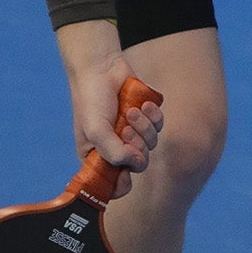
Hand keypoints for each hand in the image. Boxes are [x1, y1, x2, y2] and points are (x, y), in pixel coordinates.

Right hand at [56, 22, 163, 197]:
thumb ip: (114, 153)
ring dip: (144, 127)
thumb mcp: (96, 130)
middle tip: (125, 130)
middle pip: (139, 164)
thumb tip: (137, 163)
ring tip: (131, 111)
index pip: (113, 186)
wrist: (102, 67)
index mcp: (97, 157)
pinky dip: (153, 115)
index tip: (125, 174)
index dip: (122, 184)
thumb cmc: (92, 99)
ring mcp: (132, 133)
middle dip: (136, 146)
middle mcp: (116, 148)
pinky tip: (143, 104)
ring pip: (152, 144)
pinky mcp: (145, 118)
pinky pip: (159, 126)